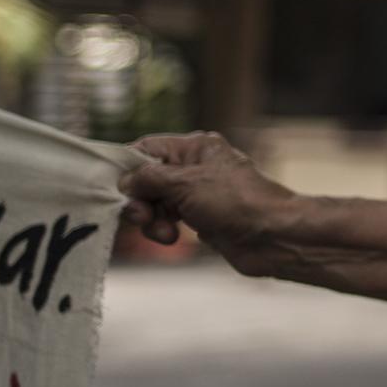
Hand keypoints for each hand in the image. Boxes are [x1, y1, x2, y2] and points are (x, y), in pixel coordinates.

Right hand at [120, 132, 301, 275]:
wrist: (272, 236)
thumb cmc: (235, 202)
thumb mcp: (185, 183)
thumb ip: (149, 179)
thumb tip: (125, 181)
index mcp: (194, 147)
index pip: (146, 149)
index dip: (126, 168)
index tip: (113, 189)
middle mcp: (195, 167)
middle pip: (147, 179)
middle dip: (140, 200)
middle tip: (142, 217)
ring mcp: (198, 194)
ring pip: (156, 203)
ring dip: (152, 219)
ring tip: (165, 233)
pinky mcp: (201, 218)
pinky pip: (169, 220)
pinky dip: (164, 229)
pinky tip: (173, 238)